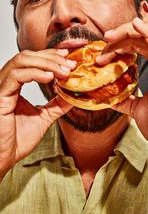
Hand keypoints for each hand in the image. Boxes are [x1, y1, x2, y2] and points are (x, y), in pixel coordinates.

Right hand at [0, 49, 75, 177]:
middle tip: (71, 65)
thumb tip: (73, 95)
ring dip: (46, 63)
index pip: (32, 61)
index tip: (68, 56)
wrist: (5, 158)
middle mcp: (7, 83)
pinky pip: (15, 76)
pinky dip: (34, 73)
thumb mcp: (44, 117)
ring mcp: (2, 88)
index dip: (50, 56)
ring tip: (64, 71)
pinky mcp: (0, 96)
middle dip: (52, 58)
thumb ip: (56, 105)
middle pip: (27, 56)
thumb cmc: (17, 139)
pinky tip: (50, 77)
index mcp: (15, 86)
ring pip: (21, 61)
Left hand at [97, 18, 147, 158]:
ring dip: (128, 32)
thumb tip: (108, 97)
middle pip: (143, 36)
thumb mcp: (137, 108)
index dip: (122, 44)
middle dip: (120, 36)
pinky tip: (135, 25)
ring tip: (108, 37)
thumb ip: (124, 99)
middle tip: (102, 45)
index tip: (104, 54)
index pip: (142, 45)